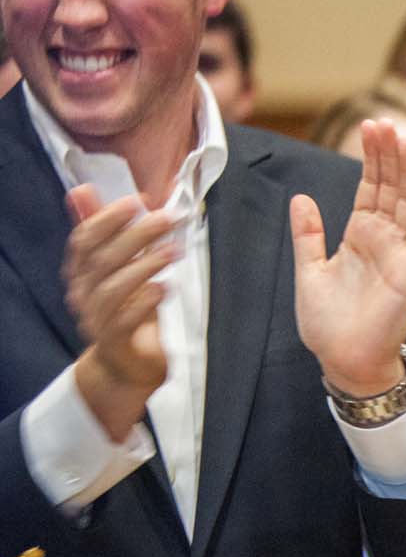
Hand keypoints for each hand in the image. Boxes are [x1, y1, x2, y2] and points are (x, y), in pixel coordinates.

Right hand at [63, 187, 179, 438]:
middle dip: (135, 235)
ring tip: (173, 251)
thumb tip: (84, 188)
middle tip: (167, 219)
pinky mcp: (114, 342)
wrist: (125, 367)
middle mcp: (83, 293)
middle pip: (101, 259)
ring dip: (144, 265)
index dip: (107, 218)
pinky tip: (164, 288)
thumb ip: (107, 231)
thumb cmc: (127, 311)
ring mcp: (95, 319)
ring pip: (112, 288)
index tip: (136, 201)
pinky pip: (123, 320)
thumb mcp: (120, 267)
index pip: (84, 239)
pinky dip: (144, 301)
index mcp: (82, 272)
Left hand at [292, 119, 405, 394]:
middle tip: (385, 121)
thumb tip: (301, 198)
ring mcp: (399, 254)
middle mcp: (383, 240)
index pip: (369, 188)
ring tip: (405, 138)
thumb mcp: (309, 272)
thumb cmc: (328, 325)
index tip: (370, 127)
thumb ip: (308, 236)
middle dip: (388, 155)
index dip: (371, 159)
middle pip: (390, 188)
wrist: (344, 360)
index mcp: (359, 237)